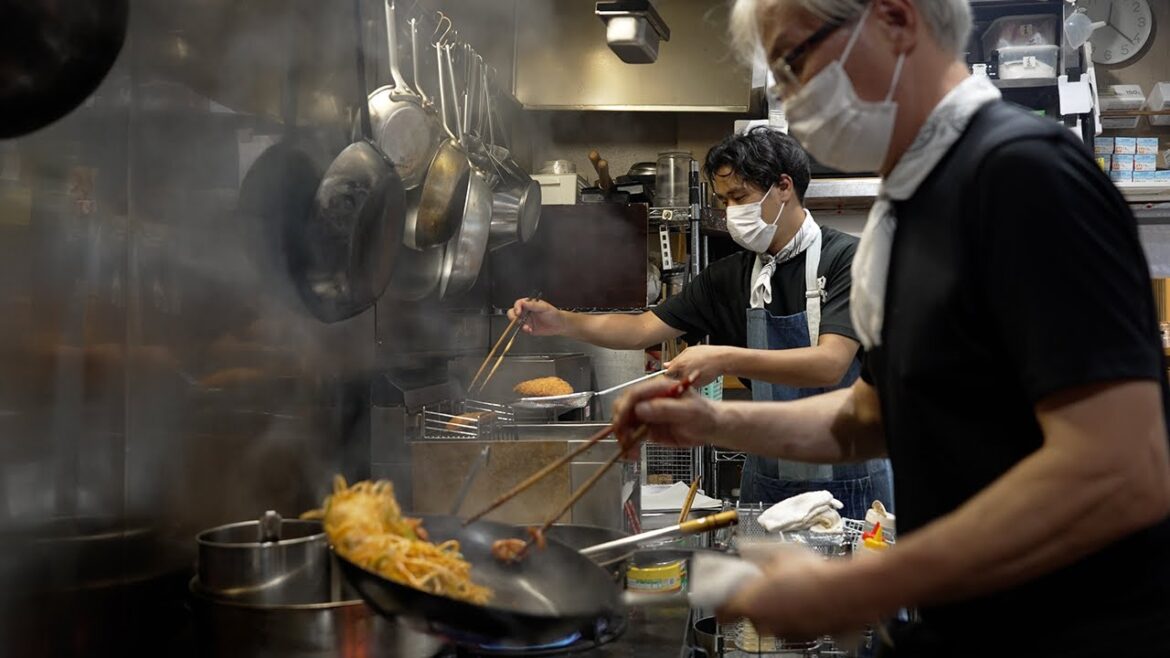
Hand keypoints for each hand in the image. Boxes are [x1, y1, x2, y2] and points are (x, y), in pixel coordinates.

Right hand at [507, 298, 565, 335]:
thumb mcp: (544, 308)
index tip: (518, 312)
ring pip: (516, 322)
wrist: (559, 325)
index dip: (516, 307)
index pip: (518, 303)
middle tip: (517, 320)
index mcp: (529, 304)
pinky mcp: (527, 328)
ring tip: (527, 328)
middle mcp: (526, 311)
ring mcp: (526, 320)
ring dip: (520, 325)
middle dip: (513, 317)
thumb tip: (524, 302)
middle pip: (513, 312)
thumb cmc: (553, 314)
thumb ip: (534, 305)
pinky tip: (530, 330)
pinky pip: (521, 329)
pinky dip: (524, 330)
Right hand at [611, 377, 721, 456]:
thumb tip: (640, 409)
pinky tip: (632, 454)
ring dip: (623, 437)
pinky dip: (629, 445)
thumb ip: (665, 409)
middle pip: (624, 406)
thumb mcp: (689, 411)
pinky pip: (632, 435)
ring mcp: (647, 413)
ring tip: (630, 452)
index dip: (625, 408)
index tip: (622, 423)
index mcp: (658, 388)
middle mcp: (649, 398)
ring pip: (624, 422)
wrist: (709, 428)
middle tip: (624, 439)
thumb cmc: (704, 415)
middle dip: (620, 423)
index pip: (634, 394)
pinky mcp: (647, 427)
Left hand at [666, 345, 728, 386]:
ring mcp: (691, 381)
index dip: (668, 374)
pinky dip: (692, 383)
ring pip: (682, 384)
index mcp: (680, 364)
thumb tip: (665, 365)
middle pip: (673, 381)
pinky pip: (691, 386)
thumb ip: (675, 359)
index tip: (669, 374)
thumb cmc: (707, 353)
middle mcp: (684, 373)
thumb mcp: (688, 351)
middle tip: (683, 372)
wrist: (721, 359)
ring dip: (684, 381)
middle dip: (676, 378)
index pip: (667, 374)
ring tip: (692, 372)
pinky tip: (698, 375)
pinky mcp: (698, 386)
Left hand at [718, 547, 870, 640]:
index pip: (722, 612)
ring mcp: (783, 632)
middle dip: (754, 599)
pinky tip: (804, 597)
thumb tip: (743, 548)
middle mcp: (763, 622)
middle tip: (764, 581)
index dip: (721, 601)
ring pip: (770, 620)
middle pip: (748, 614)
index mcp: (750, 602)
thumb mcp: (779, 552)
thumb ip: (755, 552)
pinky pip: (789, 624)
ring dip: (775, 606)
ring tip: (790, 586)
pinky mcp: (802, 636)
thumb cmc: (813, 573)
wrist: (846, 592)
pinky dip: (793, 613)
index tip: (724, 593)